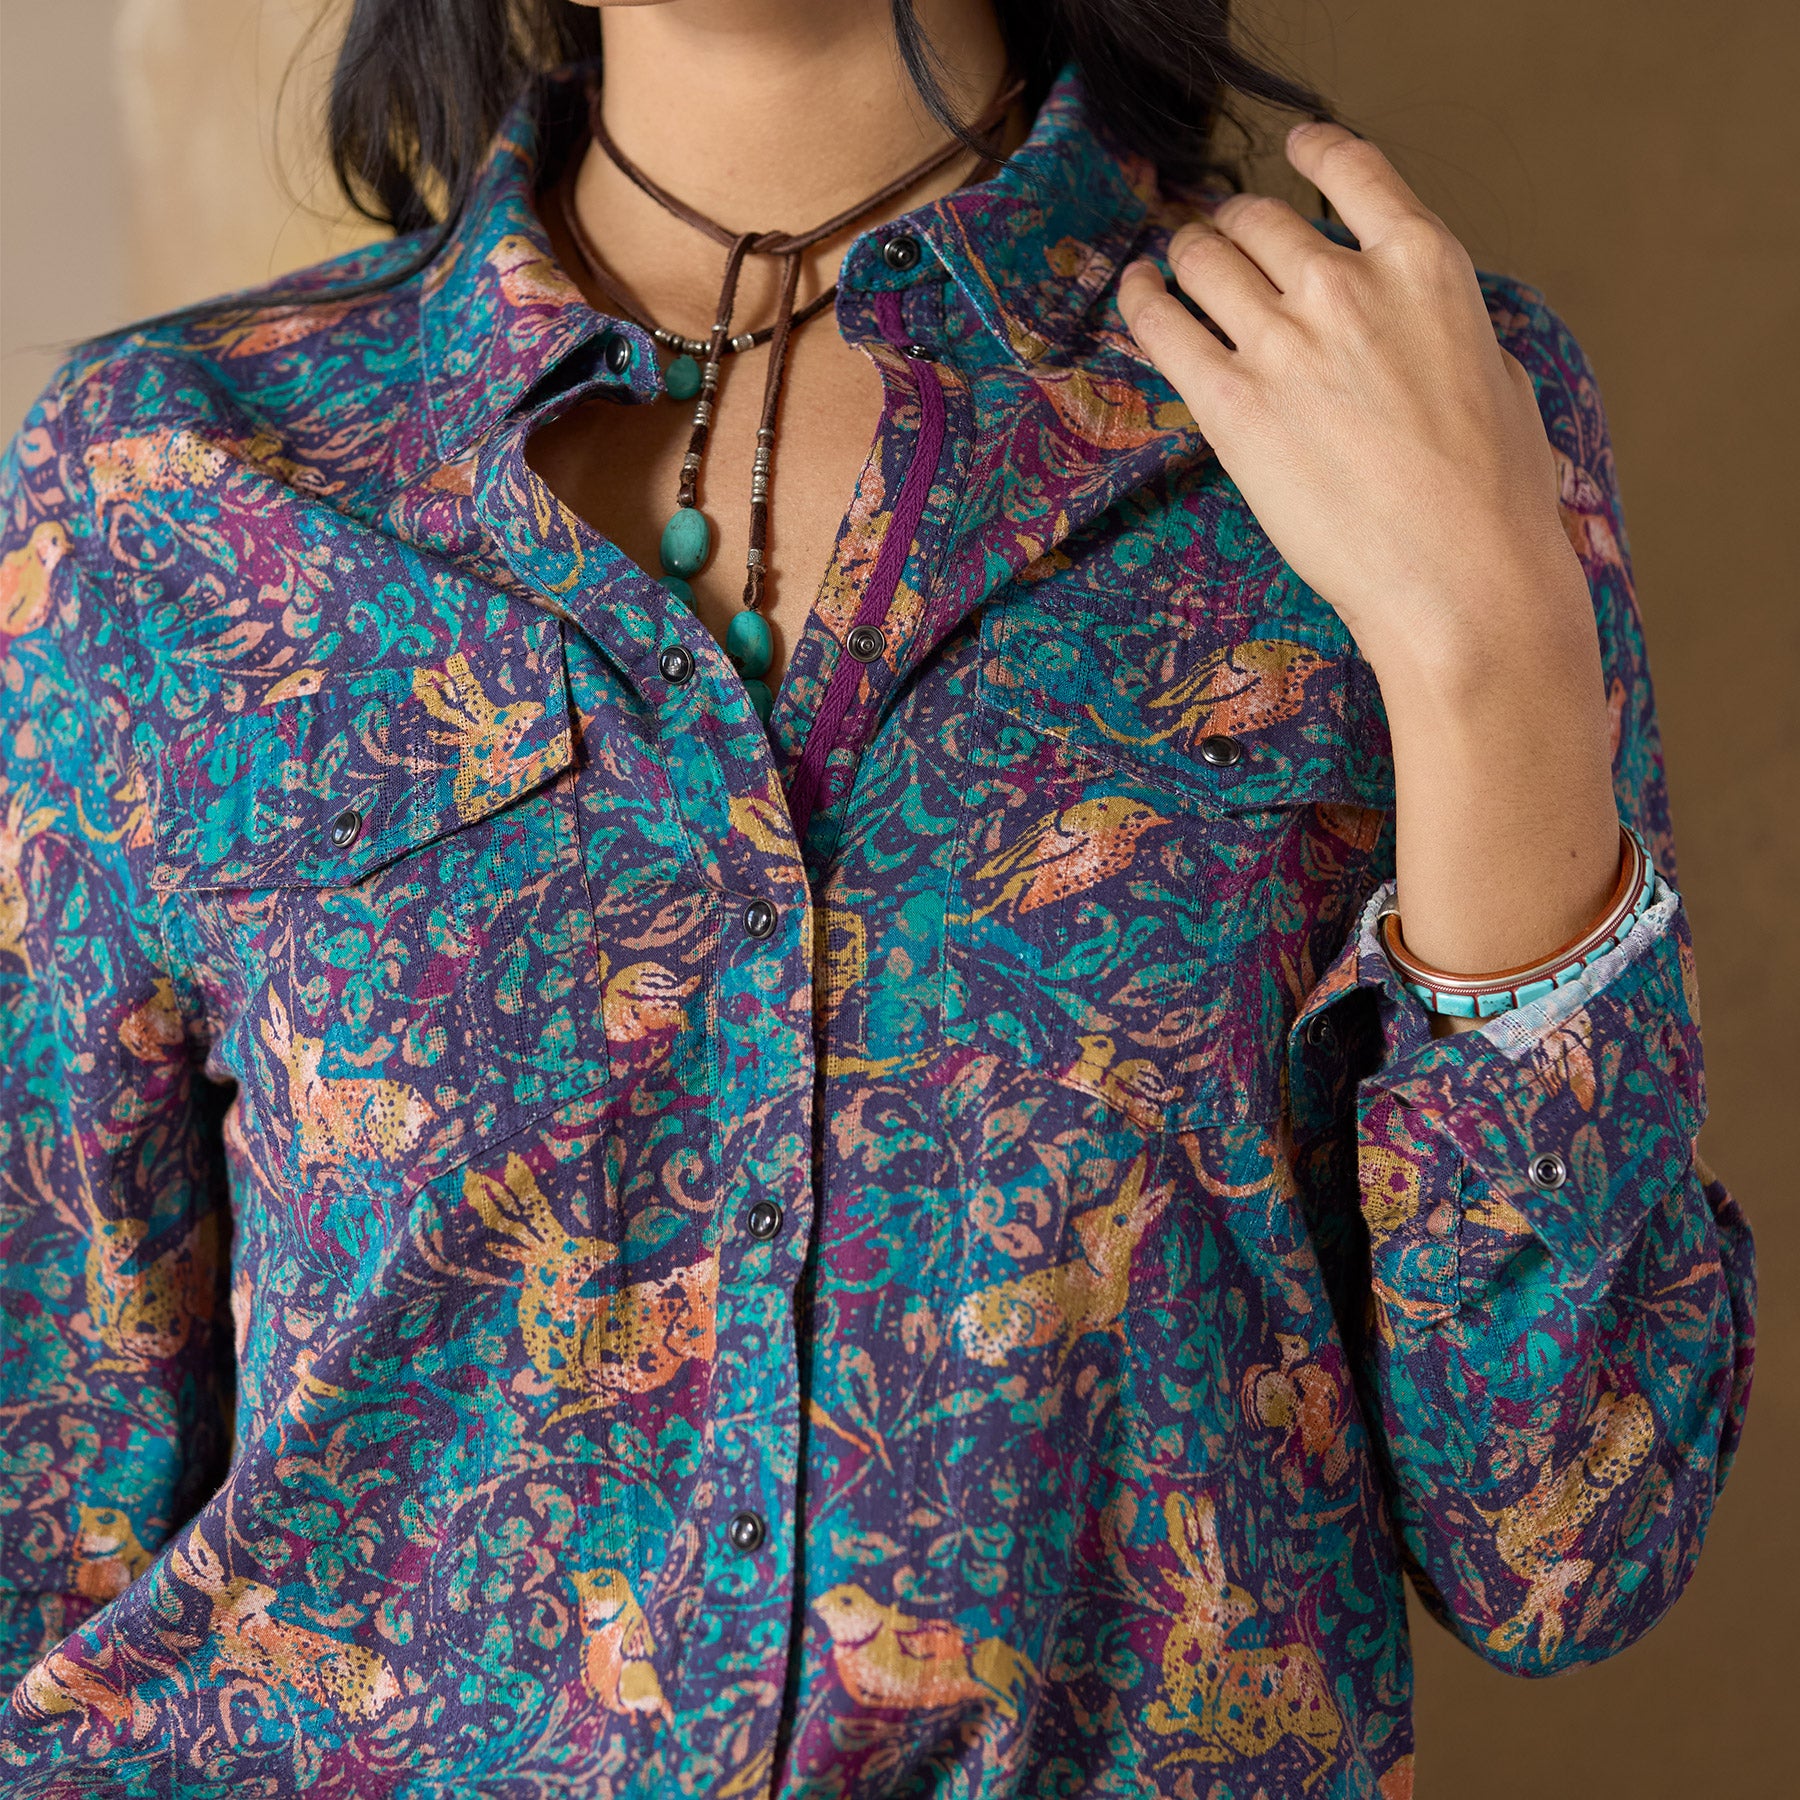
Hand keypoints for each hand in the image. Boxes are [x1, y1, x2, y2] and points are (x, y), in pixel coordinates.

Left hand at [1118, 122, 1623, 1000]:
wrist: (1461, 579)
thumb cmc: (1494, 499)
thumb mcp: (1496, 375)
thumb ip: (1440, 329)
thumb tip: (1413, 329)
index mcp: (1426, 266)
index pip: (1354, 170)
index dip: (1313, 151)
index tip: (1293, 153)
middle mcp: (1347, 287)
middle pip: (1259, 218)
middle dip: (1236, 226)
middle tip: (1221, 244)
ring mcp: (1282, 343)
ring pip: (1204, 259)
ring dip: (1185, 256)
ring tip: (1173, 268)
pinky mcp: (1231, 408)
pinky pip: (1163, 327)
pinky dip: (1141, 301)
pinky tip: (1136, 296)